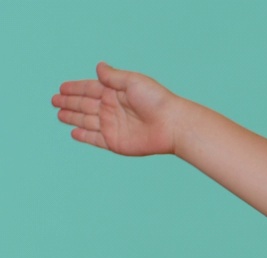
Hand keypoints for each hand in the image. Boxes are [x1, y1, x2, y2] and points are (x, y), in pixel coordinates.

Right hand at [52, 62, 181, 155]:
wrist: (172, 125)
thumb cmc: (156, 100)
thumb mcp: (133, 82)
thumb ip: (113, 77)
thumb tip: (98, 66)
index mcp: (115, 93)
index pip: (90, 89)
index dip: (75, 88)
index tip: (61, 87)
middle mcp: (112, 109)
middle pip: (85, 105)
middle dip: (69, 102)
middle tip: (54, 100)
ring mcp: (113, 126)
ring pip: (87, 121)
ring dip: (72, 117)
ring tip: (59, 114)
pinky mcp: (115, 142)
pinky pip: (95, 139)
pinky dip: (84, 136)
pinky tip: (73, 132)